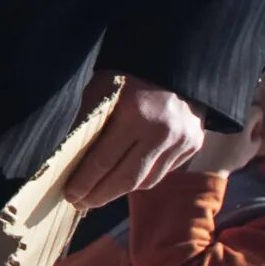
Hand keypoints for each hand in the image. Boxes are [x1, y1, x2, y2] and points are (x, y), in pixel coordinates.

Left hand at [64, 81, 208, 209]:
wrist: (175, 62)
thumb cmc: (128, 75)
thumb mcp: (99, 93)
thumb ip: (87, 128)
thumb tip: (70, 164)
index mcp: (135, 116)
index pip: (104, 160)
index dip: (85, 182)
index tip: (70, 194)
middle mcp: (163, 133)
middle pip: (127, 179)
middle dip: (100, 195)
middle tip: (81, 203)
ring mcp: (183, 141)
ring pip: (148, 180)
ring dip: (121, 191)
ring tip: (99, 196)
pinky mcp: (194, 144)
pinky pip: (164, 171)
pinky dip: (143, 178)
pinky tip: (125, 180)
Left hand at [190, 108, 264, 176]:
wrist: (212, 162)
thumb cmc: (235, 156)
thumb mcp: (253, 148)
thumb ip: (258, 137)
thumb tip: (256, 132)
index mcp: (244, 117)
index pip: (257, 111)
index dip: (259, 122)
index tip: (255, 133)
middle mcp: (231, 112)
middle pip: (244, 109)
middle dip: (248, 119)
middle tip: (246, 133)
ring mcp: (219, 115)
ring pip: (232, 113)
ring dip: (236, 121)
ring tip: (236, 135)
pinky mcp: (209, 120)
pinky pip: (221, 117)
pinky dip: (225, 123)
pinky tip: (225, 136)